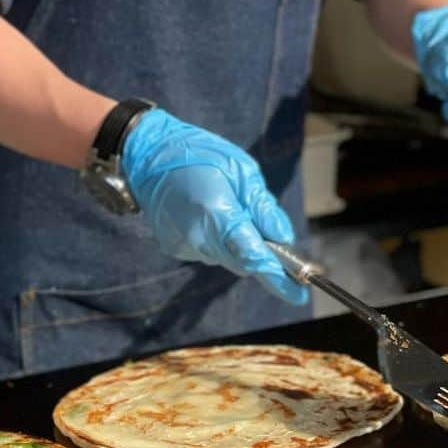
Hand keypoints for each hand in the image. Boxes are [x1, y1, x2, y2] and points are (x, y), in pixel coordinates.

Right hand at [120, 110, 307, 304]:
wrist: (148, 155)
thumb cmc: (198, 154)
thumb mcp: (242, 171)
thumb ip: (262, 208)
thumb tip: (284, 238)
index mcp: (217, 213)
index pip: (253, 256)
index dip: (278, 277)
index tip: (299, 293)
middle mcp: (198, 236)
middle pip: (243, 262)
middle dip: (261, 256)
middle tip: (272, 239)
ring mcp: (184, 245)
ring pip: (226, 258)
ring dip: (237, 244)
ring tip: (229, 209)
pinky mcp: (175, 248)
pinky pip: (209, 252)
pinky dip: (218, 240)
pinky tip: (208, 214)